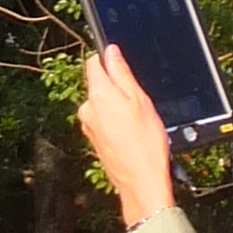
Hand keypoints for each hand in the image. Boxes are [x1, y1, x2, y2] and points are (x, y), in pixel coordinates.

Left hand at [79, 45, 175, 229]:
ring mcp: (88, 125)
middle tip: (138, 102)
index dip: (110, 60)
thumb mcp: (140, 100)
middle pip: (99, 84)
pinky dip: (115, 121)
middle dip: (117, 87)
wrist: (140, 181)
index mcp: (98, 94)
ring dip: (117, 106)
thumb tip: (111, 51)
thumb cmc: (145, 143)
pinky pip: (103, 120)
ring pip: (102, 103)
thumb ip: (121, 73)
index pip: (94, 62)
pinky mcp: (93, 139)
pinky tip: (131, 133)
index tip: (123, 66)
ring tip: (137, 122)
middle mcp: (87, 109)